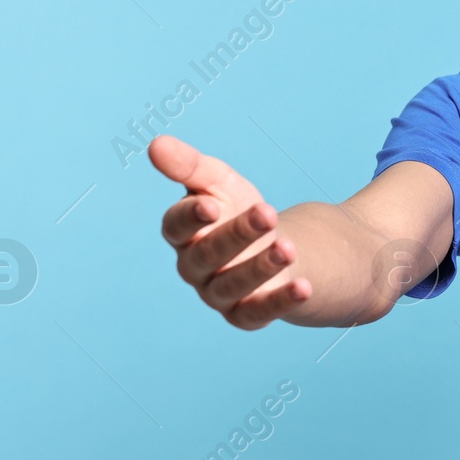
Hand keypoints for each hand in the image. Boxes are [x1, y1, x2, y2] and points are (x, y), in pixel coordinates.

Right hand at [149, 134, 310, 329]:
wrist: (271, 244)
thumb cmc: (237, 209)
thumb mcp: (218, 181)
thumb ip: (189, 165)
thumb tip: (156, 144)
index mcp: (182, 234)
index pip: (176, 226)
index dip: (191, 216)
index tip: (213, 204)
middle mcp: (194, 267)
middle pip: (209, 254)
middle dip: (238, 234)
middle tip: (268, 213)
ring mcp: (217, 295)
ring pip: (233, 284)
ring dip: (261, 267)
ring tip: (288, 249)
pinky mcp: (244, 315)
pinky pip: (259, 313)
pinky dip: (281, 302)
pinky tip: (304, 287)